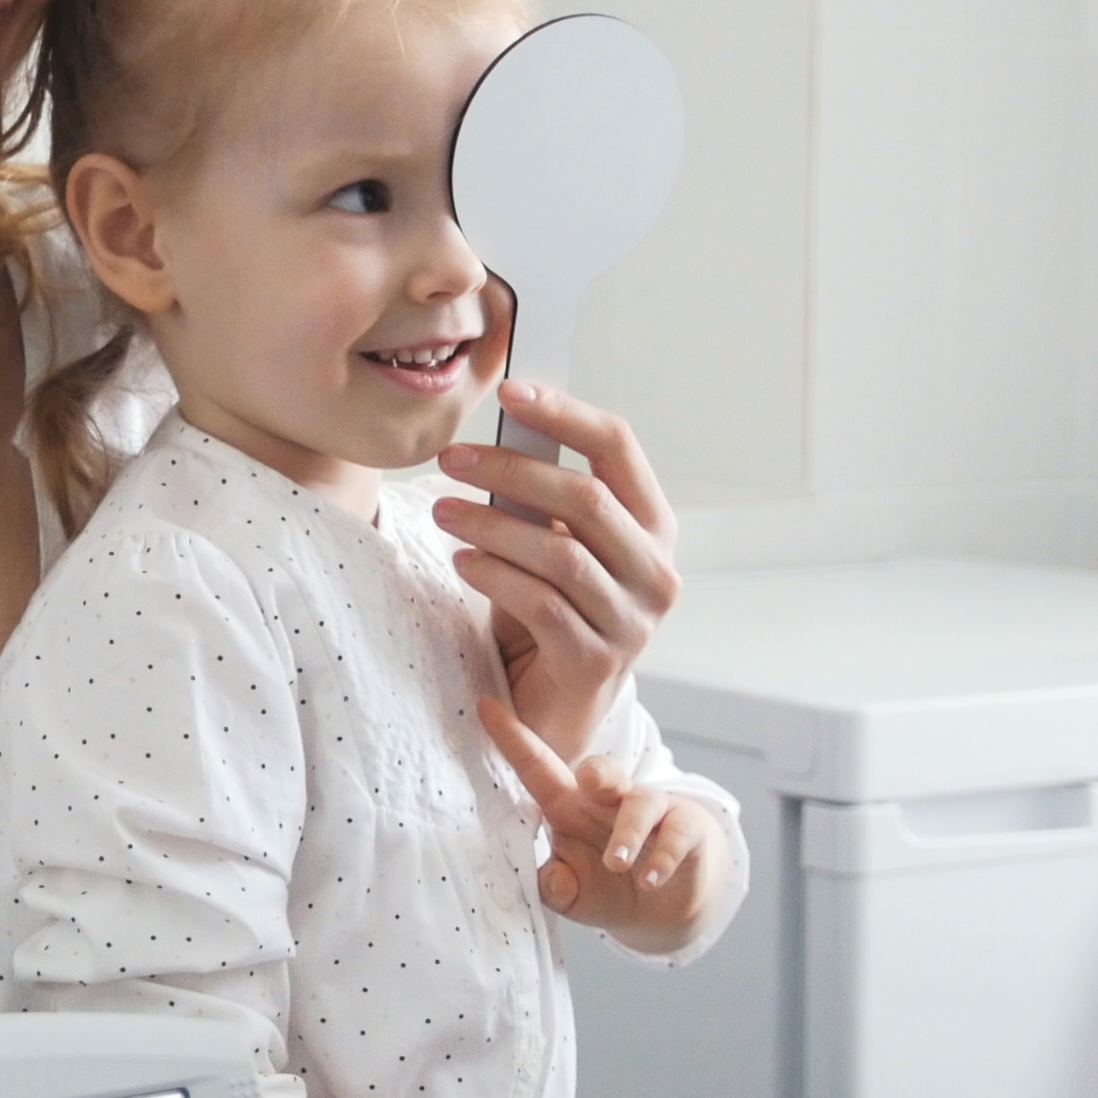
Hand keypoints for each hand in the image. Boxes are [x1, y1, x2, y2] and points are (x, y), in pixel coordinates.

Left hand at [433, 382, 681, 762]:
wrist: (555, 707)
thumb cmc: (550, 612)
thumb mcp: (551, 544)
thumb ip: (542, 497)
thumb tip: (503, 429)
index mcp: (652, 526)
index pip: (618, 446)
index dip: (564, 411)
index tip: (510, 391)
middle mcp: (656, 570)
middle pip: (586, 497)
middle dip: (510, 470)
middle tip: (450, 459)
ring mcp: (633, 621)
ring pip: (561, 553)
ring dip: (492, 525)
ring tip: (442, 512)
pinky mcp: (597, 662)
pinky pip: (542, 605)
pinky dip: (495, 576)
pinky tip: (461, 562)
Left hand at [480, 694, 727, 950]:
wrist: (667, 902)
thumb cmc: (608, 884)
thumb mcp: (573, 894)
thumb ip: (556, 889)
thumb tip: (554, 882)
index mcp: (571, 805)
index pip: (538, 768)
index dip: (513, 739)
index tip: (483, 707)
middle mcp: (610, 799)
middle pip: (603, 770)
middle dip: (597, 769)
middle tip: (588, 780)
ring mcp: (652, 809)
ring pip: (642, 803)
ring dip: (628, 833)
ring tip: (617, 863)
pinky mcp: (686, 827)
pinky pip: (676, 833)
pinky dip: (662, 858)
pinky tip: (651, 879)